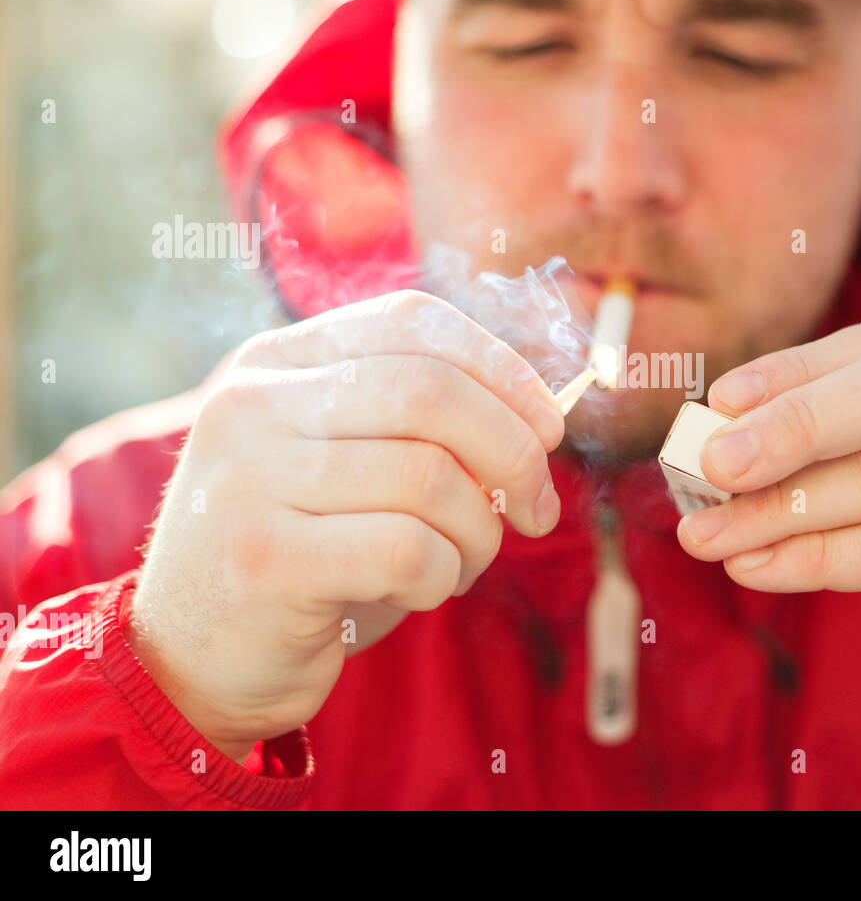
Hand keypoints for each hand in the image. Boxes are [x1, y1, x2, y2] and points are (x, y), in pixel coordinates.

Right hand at [129, 291, 563, 762]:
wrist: (190, 660)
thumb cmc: (303, 556)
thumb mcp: (349, 469)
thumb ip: (418, 428)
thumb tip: (539, 421)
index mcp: (277, 363)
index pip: (412, 321)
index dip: (500, 368)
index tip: (547, 427)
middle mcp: (253, 404)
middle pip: (432, 391)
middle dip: (513, 452)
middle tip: (537, 510)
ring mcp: (249, 477)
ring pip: (429, 476)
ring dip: (478, 532)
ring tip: (463, 563)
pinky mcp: (262, 557)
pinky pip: (407, 550)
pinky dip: (443, 577)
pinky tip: (423, 593)